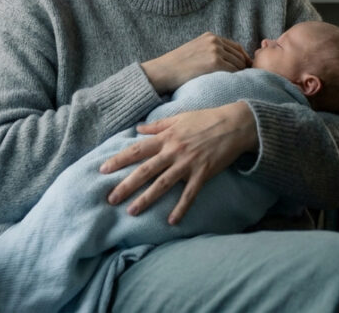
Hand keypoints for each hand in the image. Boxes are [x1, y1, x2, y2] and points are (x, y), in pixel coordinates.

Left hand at [99, 101, 257, 224]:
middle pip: (145, 170)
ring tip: (132, 211)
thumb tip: (137, 129)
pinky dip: (181, 208)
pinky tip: (172, 221)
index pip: (137, 150)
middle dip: (126, 185)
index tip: (103, 170)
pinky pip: (189, 194)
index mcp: (166, 138)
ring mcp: (188, 164)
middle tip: (111, 199)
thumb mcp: (178, 117)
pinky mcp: (203, 174)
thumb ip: (157, 126)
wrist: (235, 124)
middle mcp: (173, 151)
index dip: (119, 160)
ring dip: (146, 199)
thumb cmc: (206, 119)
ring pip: (162, 184)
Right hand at [141, 32, 251, 93]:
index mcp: (210, 36)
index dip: (243, 60)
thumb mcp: (194, 51)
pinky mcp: (215, 62)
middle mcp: (214, 41)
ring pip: (238, 64)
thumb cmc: (175, 67)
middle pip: (240, 55)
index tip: (247, 71)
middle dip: (245, 68)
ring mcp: (215, 50)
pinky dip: (236, 79)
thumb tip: (227, 64)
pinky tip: (235, 87)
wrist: (162, 71)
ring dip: (241, 75)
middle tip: (249, 82)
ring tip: (243, 86)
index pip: (236, 47)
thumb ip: (210, 52)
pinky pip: (234, 71)